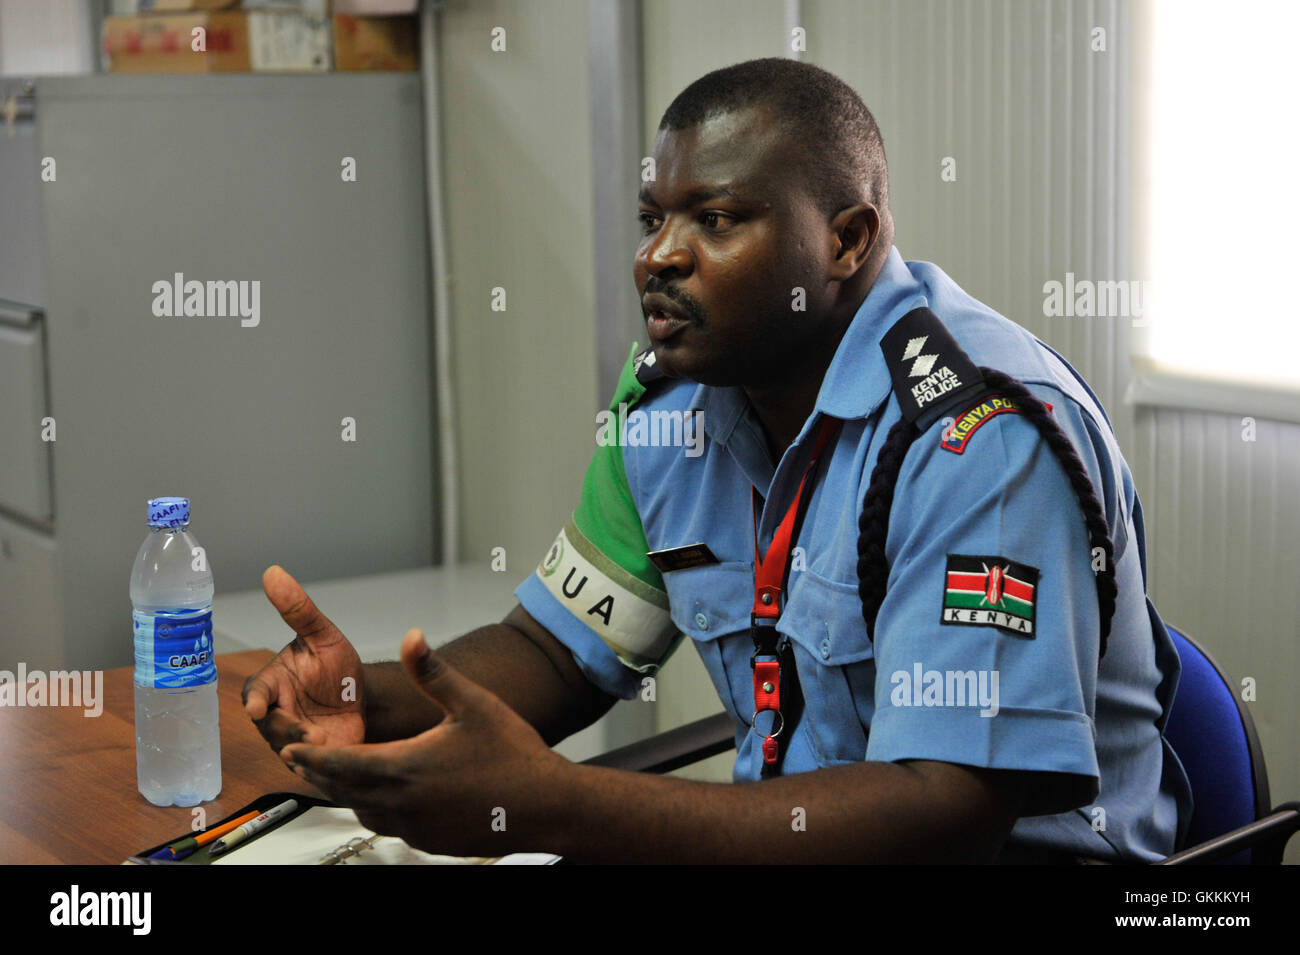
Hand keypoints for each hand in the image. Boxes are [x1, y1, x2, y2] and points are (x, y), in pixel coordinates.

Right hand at [242, 565, 366, 751]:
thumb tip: (273, 571)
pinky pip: (311, 771)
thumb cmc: (334, 666)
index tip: (256, 707)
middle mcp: (276, 715)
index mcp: (273, 685)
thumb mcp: (322, 635)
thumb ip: (298, 609)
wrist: (362, 700)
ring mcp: (292, 742)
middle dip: (286, 731)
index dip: (256, 701)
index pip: (257, 692)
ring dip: (302, 752)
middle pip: (271, 728)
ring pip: (289, 752)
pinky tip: (332, 763)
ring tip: (321, 745)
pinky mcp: (314, 763)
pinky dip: (319, 769)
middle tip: (307, 734)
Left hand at [279, 628, 567, 857]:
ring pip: (364, 812)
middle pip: (344, 790)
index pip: (341, 762)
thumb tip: (413, 637)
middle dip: (319, 774)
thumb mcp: (473, 703)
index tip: (290, 749)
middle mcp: (404, 803)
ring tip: (338, 778)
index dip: (311, 755)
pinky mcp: (431, 842)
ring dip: (346, 794)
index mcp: (406, 767)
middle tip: (300, 762)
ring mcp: (416, 828)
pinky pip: (390, 827)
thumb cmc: (514, 754)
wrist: (547, 805)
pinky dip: (376, 811)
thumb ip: (433, 672)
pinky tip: (384, 799)